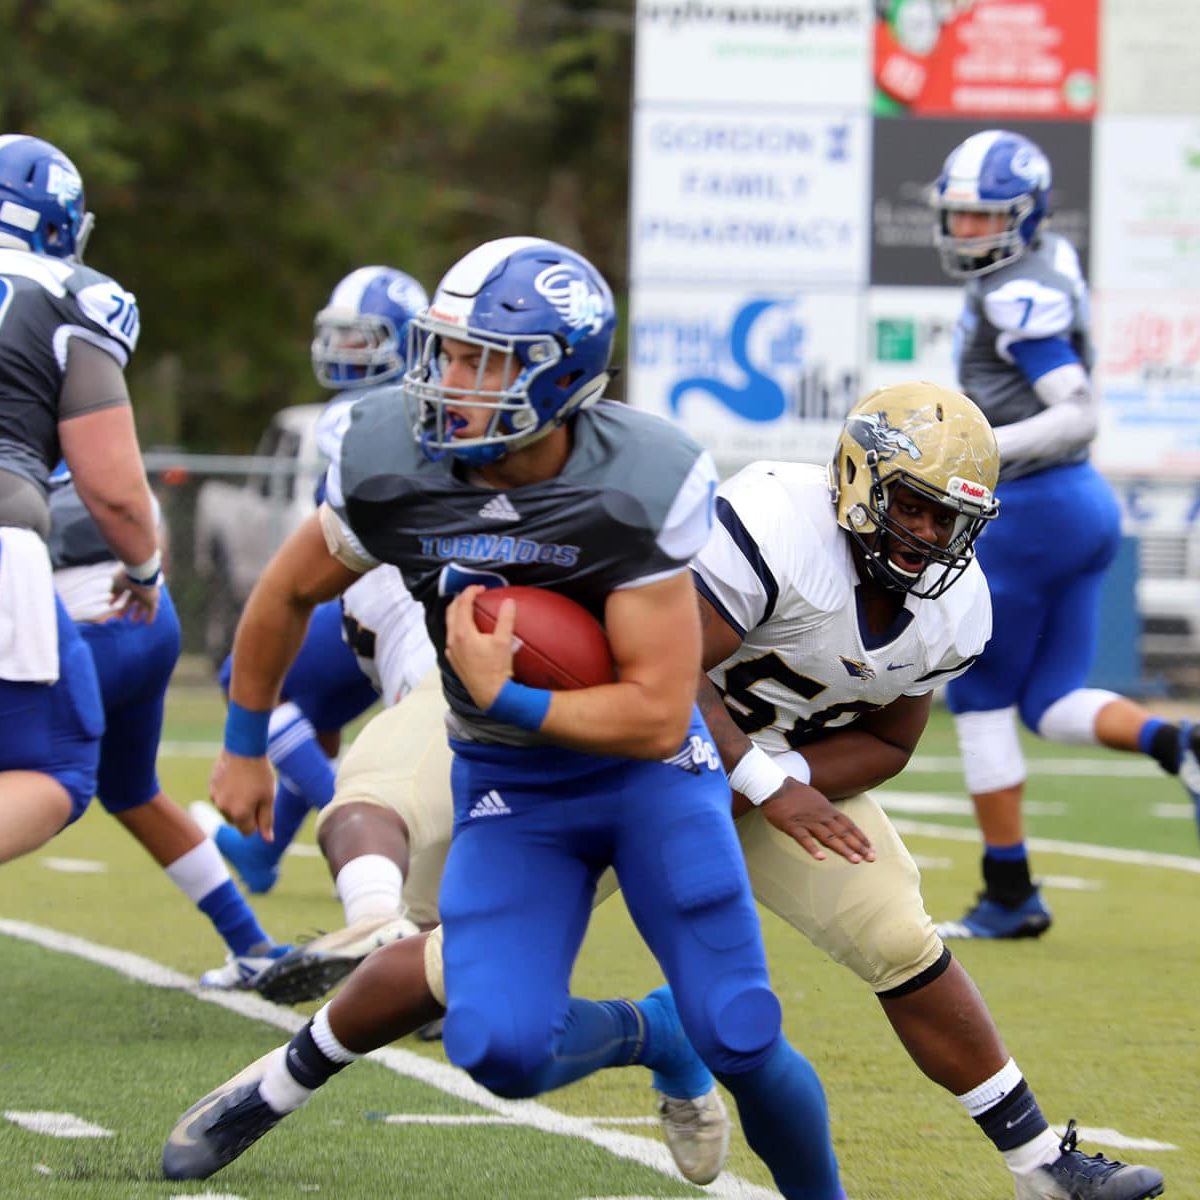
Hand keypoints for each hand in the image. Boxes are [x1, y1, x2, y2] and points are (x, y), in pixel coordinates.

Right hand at [110, 566, 159, 622]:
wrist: (140, 572)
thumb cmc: (126, 576)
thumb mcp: (115, 584)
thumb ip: (113, 592)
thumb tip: (110, 603)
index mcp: (129, 582)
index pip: (122, 592)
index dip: (117, 599)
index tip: (111, 606)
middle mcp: (138, 588)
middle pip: (133, 600)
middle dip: (126, 608)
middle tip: (120, 616)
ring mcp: (146, 593)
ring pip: (142, 605)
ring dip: (138, 613)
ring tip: (133, 621)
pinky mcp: (153, 599)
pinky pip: (153, 609)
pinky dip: (150, 616)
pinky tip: (147, 623)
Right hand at [209, 749, 275, 839]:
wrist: (244, 748)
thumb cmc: (260, 773)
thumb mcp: (268, 798)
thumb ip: (267, 821)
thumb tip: (268, 840)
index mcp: (239, 814)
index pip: (247, 832)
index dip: (258, 822)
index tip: (263, 805)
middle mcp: (223, 809)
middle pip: (237, 821)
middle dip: (246, 813)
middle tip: (256, 793)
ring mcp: (214, 797)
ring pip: (227, 809)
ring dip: (236, 803)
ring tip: (247, 784)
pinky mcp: (211, 786)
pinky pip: (221, 797)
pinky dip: (229, 792)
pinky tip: (237, 778)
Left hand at [445, 585, 515, 709]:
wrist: (490, 694)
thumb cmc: (496, 668)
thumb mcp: (504, 642)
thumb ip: (506, 619)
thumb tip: (509, 601)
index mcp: (462, 632)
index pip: (462, 603)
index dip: (471, 591)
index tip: (481, 588)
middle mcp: (452, 640)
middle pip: (451, 611)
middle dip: (461, 599)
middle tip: (474, 595)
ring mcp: (451, 651)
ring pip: (450, 624)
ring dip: (458, 613)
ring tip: (471, 610)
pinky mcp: (453, 660)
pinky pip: (451, 637)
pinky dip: (458, 627)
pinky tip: (469, 631)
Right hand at [759, 777, 874, 863]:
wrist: (774, 786)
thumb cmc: (794, 794)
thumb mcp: (816, 800)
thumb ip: (827, 812)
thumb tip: (837, 822)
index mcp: (827, 810)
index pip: (849, 825)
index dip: (861, 837)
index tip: (871, 849)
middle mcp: (821, 816)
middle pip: (842, 833)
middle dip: (858, 846)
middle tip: (870, 858)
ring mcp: (807, 821)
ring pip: (828, 837)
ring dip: (843, 848)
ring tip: (855, 860)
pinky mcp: (792, 826)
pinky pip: (804, 838)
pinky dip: (812, 848)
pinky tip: (821, 858)